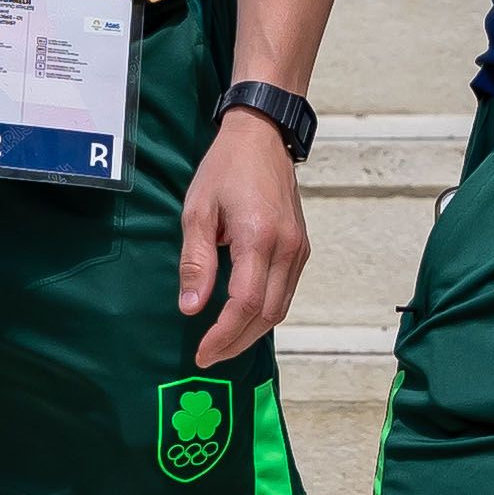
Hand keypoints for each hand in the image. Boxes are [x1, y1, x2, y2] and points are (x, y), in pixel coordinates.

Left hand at [175, 105, 310, 369]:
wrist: (262, 138)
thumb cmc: (224, 169)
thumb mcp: (197, 211)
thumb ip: (196, 261)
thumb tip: (191, 308)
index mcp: (258, 237)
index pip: (246, 302)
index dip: (224, 334)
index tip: (202, 352)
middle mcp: (287, 248)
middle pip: (267, 314)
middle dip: (237, 342)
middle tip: (208, 356)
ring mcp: (299, 250)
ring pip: (281, 309)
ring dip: (251, 332)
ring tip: (222, 344)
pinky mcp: (302, 249)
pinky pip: (286, 293)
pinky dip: (264, 314)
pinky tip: (242, 319)